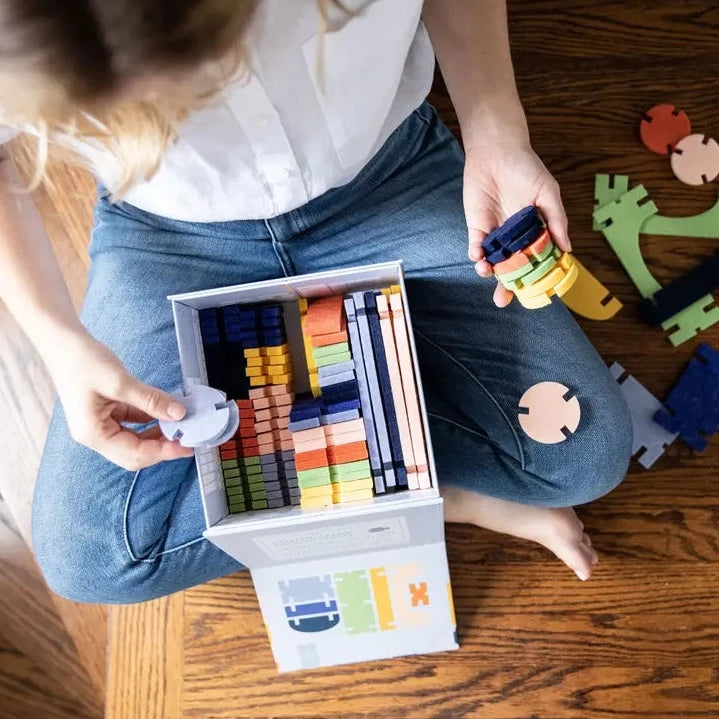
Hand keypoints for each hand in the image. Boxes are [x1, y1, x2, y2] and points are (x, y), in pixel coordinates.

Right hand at [47, 329, 193, 469]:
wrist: (62, 342)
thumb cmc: (82, 360)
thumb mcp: (120, 382)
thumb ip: (151, 400)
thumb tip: (179, 413)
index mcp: (93, 434)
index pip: (134, 454)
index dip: (163, 452)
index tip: (187, 446)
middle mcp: (96, 435)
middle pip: (136, 452)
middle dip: (163, 446)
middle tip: (189, 437)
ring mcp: (102, 424)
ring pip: (136, 439)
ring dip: (159, 434)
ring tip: (182, 425)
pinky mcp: (109, 412)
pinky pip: (135, 423)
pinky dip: (152, 420)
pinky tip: (168, 412)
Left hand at [464, 140, 570, 306]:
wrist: (496, 150)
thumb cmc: (526, 168)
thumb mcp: (547, 192)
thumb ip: (556, 220)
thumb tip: (567, 248)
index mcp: (536, 231)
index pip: (537, 260)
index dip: (535, 277)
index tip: (535, 291)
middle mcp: (516, 237)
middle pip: (513, 268)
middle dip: (507, 286)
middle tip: (503, 301)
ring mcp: (496, 233)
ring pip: (493, 261)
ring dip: (490, 272)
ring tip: (489, 273)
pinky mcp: (478, 227)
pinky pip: (477, 247)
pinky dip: (476, 255)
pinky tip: (479, 256)